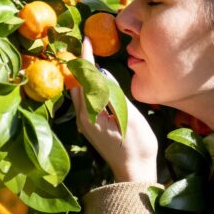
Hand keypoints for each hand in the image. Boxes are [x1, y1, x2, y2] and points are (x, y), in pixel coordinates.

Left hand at [71, 37, 158, 182]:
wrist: (134, 173)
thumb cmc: (136, 146)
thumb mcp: (128, 117)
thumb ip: (113, 94)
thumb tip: (101, 72)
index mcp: (90, 114)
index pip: (85, 78)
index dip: (86, 57)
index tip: (86, 39)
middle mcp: (83, 118)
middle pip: (77, 84)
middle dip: (81, 63)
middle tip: (87, 43)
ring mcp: (86, 124)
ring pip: (80, 92)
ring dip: (84, 75)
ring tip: (90, 57)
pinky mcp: (92, 127)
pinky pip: (85, 100)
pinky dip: (88, 86)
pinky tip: (95, 81)